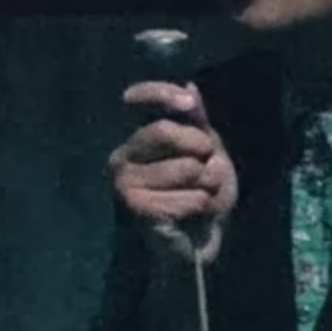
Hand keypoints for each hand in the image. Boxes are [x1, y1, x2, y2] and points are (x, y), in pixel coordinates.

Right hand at [109, 82, 237, 264]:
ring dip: (209, 185)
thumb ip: (197, 123)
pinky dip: (203, 206)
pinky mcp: (138, 210)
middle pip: (163, 131)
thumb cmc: (200, 196)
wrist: (195, 244)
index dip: (159, 93)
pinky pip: (190, 197)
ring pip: (186, 167)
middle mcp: (122, 158)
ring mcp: (125, 184)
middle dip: (201, 148)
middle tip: (207, 168)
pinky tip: (191, 216)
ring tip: (200, 197)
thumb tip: (189, 86)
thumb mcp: (207, 154)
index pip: (139, 103)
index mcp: (138, 140)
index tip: (188, 103)